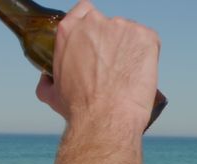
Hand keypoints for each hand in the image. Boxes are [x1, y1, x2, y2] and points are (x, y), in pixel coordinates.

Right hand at [36, 0, 159, 130]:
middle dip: (113, 41)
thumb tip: (46, 80)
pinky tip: (141, 72)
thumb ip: (47, 81)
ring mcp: (122, 27)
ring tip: (128, 74)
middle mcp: (95, 22)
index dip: (93, 27)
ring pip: (130, 33)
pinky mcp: (145, 37)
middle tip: (114, 65)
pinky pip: (150, 41)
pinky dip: (148, 54)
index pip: (85, 11)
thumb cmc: (80, 109)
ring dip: (130, 49)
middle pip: (108, 23)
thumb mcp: (52, 94)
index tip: (98, 41)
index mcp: (70, 29)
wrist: (106, 118)